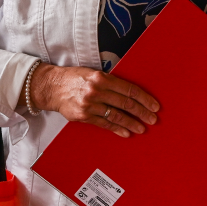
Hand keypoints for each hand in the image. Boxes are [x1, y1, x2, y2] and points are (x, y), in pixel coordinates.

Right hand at [29, 64, 159, 138]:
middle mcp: (96, 91)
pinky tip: (126, 132)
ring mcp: (89, 105)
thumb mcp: (93, 73)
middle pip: (125, 103)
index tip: (154, 106)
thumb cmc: (75, 78)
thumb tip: (132, 93)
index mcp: (101, 78)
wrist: (52, 87)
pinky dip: (117, 129)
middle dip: (141, 112)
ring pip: (116, 116)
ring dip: (131, 123)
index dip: (144, 98)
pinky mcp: (84, 116)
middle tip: (152, 119)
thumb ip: (110, 82)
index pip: (129, 89)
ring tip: (142, 128)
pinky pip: (104, 124)